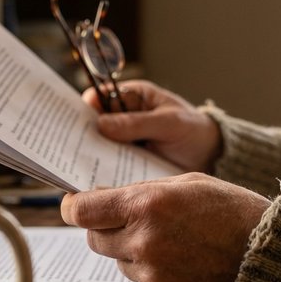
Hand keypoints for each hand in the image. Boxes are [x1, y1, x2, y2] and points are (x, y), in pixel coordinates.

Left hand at [61, 173, 269, 281]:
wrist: (271, 261)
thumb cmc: (234, 213)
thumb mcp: (188, 183)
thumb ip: (141, 190)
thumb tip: (101, 197)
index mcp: (147, 205)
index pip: (83, 211)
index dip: (73, 207)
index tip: (73, 205)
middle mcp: (143, 241)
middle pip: (94, 238)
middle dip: (105, 228)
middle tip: (129, 221)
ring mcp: (151, 274)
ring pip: (118, 261)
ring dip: (131, 251)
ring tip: (171, 242)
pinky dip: (151, 273)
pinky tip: (181, 263)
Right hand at [84, 80, 222, 172]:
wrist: (213, 158)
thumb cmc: (194, 131)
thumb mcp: (170, 123)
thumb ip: (138, 122)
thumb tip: (102, 125)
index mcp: (131, 98)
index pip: (98, 97)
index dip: (83, 107)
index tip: (72, 121)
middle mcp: (121, 119)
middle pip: (91, 124)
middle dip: (80, 135)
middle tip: (67, 148)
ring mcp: (122, 144)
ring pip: (96, 148)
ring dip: (88, 157)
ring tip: (76, 170)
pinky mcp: (126, 164)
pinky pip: (108, 167)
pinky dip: (101, 174)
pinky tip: (95, 184)